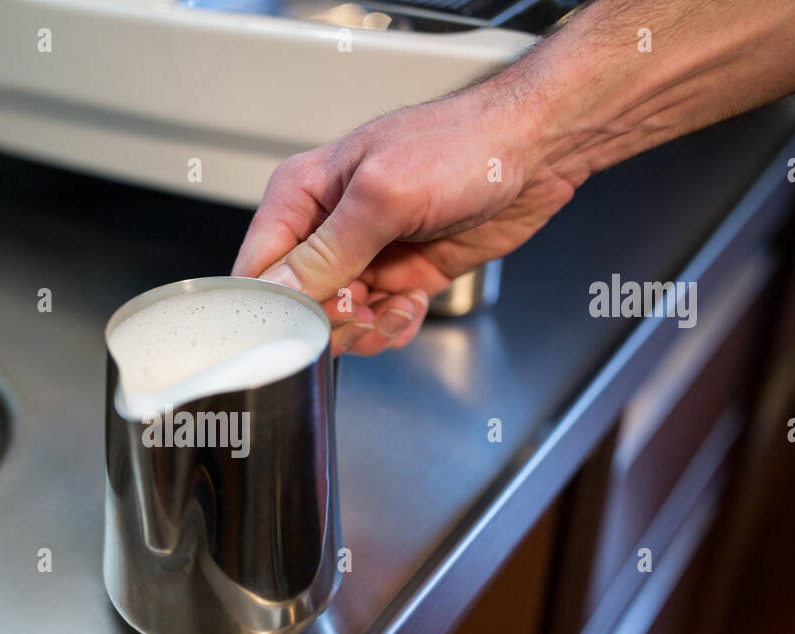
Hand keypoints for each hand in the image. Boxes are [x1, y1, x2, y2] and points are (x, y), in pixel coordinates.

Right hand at [233, 90, 579, 355]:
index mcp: (303, 195)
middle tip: (362, 308)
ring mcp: (365, 256)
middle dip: (330, 320)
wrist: (535, 151)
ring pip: (338, 322)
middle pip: (297, 305)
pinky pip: (378, 323)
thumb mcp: (384, 195)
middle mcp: (328, 228)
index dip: (276, 305)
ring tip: (395, 305)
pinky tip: (414, 302)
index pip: (258, 268)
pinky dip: (395, 326)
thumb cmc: (463, 144)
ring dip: (367, 328)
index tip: (308, 319)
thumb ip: (327, 250)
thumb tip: (281, 292)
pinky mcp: (400, 276)